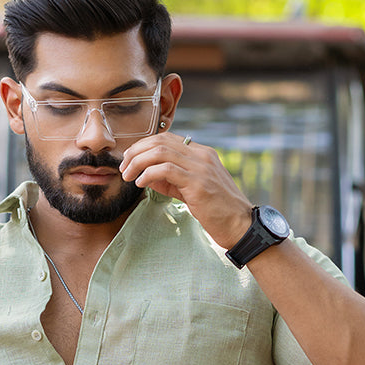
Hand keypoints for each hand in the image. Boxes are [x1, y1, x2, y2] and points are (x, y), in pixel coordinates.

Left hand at [120, 133, 253, 251]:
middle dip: (136, 151)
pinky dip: (148, 174)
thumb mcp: (191, 191)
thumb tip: (146, 177)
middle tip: (124, 167)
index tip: (130, 160)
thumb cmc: (218, 212)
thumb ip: (170, 182)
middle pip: (160, 141)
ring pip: (160, 151)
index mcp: (201, 154)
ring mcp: (201, 167)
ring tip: (128, 175)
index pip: (167, 139)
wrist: (241, 225)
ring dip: (138, 162)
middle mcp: (201, 155)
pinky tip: (141, 183)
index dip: (144, 146)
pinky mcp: (198, 182)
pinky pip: (166, 169)